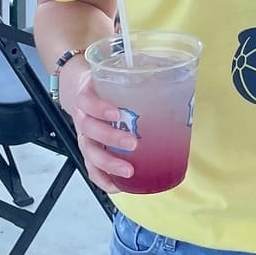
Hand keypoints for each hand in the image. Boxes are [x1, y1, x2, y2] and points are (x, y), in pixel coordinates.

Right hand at [57, 54, 134, 193]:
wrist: (79, 87)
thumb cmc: (104, 81)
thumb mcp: (114, 71)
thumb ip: (139, 69)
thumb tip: (176, 68)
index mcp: (88, 94)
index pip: (87, 100)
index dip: (99, 107)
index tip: (117, 112)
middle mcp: (82, 116)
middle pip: (89, 130)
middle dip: (110, 138)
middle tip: (132, 143)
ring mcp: (84, 134)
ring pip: (89, 151)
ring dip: (107, 163)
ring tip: (128, 170)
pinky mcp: (89, 148)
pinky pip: (91, 167)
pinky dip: (102, 178)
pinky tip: (117, 186)